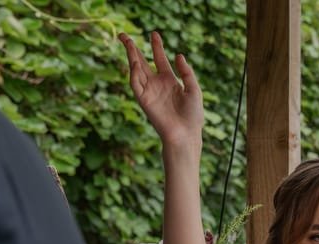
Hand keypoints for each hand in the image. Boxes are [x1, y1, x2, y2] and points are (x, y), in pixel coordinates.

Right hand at [119, 32, 203, 147]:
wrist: (186, 134)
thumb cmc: (193, 115)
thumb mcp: (194, 90)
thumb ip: (186, 72)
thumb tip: (179, 55)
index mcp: (169, 81)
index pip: (160, 60)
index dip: (157, 46)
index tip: (154, 33)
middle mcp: (157, 84)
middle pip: (142, 62)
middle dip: (133, 49)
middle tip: (125, 35)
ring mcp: (149, 91)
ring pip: (136, 70)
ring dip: (131, 56)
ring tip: (127, 42)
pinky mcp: (144, 100)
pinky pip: (136, 84)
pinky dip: (134, 73)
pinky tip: (135, 62)